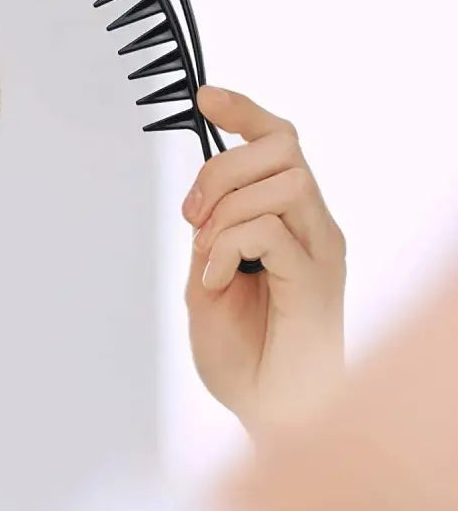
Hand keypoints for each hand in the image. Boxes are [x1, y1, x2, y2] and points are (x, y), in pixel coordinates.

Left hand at [183, 86, 346, 436]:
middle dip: (221, 169)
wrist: (270, 414)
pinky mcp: (315, 280)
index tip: (205, 97)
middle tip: (192, 219)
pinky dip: (227, 248)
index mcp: (290, 224)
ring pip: (281, 181)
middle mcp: (312, 229)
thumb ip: (208, 240)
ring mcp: (317, 252)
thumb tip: (201, 204)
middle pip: (282, 147)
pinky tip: (215, 282)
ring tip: (207, 258)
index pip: (279, 144)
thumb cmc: (246, 359)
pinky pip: (268, 230)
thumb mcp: (206, 286)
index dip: (244, 112)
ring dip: (225, 212)